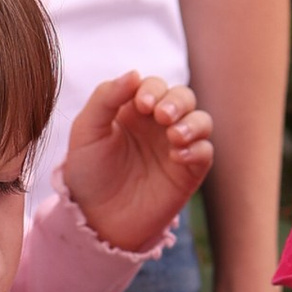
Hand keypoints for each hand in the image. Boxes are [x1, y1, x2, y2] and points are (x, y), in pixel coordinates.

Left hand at [62, 72, 212, 258]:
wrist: (95, 218)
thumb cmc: (88, 172)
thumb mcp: (87, 131)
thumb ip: (105, 98)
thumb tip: (134, 73)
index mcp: (134, 109)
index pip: (154, 85)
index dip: (152, 89)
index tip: (141, 104)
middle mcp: (158, 124)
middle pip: (182, 96)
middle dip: (176, 101)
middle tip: (162, 116)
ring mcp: (175, 146)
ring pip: (201, 120)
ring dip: (192, 123)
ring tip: (173, 135)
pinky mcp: (188, 171)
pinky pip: (205, 152)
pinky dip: (197, 149)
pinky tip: (177, 156)